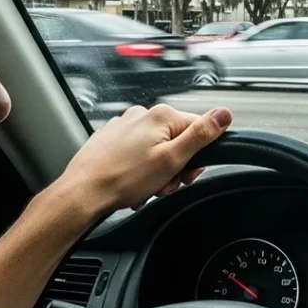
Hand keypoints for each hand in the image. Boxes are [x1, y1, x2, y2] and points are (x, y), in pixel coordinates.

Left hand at [57, 104, 232, 215]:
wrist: (84, 192)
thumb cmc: (122, 179)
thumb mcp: (172, 160)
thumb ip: (201, 135)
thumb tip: (224, 114)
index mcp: (161, 116)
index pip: (199, 130)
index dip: (197, 158)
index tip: (186, 174)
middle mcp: (142, 115)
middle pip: (177, 141)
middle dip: (174, 167)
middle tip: (162, 184)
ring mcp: (125, 126)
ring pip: (157, 150)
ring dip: (157, 172)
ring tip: (144, 187)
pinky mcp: (112, 139)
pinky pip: (137, 154)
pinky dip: (139, 170)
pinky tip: (131, 183)